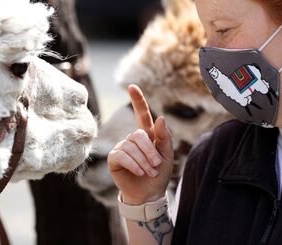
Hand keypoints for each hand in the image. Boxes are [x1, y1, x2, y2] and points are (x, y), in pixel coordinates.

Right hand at [108, 84, 173, 204]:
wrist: (149, 194)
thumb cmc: (159, 174)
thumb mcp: (167, 155)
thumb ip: (165, 137)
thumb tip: (160, 117)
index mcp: (147, 134)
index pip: (141, 113)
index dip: (137, 100)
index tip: (131, 86)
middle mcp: (132, 138)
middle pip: (139, 134)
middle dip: (149, 150)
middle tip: (156, 165)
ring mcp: (122, 147)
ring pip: (131, 146)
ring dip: (143, 161)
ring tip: (149, 172)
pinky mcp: (114, 159)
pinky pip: (122, 155)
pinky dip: (133, 164)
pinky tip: (138, 172)